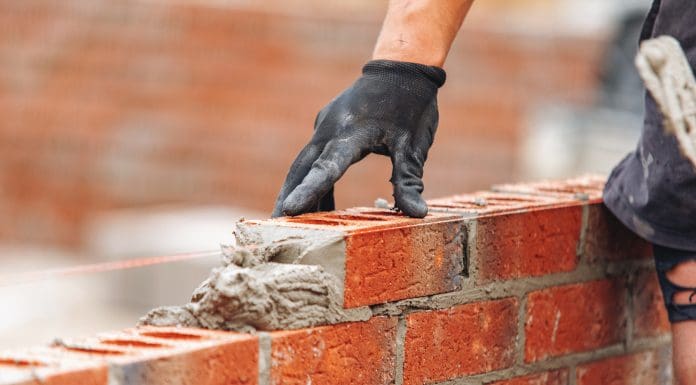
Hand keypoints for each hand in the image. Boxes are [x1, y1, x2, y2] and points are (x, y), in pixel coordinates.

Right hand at [272, 60, 445, 217]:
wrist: (401, 67)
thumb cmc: (410, 106)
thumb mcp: (414, 145)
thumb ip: (408, 180)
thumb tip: (417, 214)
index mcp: (351, 133)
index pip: (327, 168)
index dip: (309, 192)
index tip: (289, 210)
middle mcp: (330, 129)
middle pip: (301, 169)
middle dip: (288, 198)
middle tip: (275, 228)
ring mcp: (325, 127)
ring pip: (305, 165)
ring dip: (299, 191)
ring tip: (293, 224)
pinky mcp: (328, 129)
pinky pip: (315, 159)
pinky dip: (315, 181)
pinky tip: (322, 207)